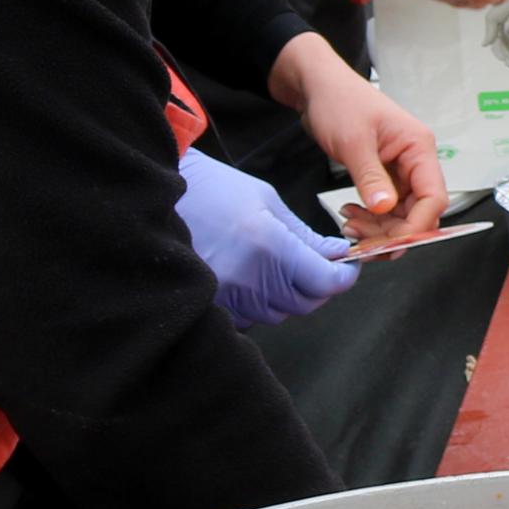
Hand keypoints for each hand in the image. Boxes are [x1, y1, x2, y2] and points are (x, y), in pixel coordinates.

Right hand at [173, 149, 357, 326]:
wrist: (161, 196)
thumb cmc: (214, 189)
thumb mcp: (268, 201)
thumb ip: (305, 235)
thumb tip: (337, 254)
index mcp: (270, 246)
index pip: (325, 283)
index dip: (344, 276)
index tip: (347, 267)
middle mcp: (250, 278)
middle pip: (305, 303)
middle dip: (320, 285)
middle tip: (319, 264)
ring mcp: (228, 295)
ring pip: (278, 312)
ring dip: (289, 295)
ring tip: (279, 266)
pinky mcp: (211, 303)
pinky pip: (249, 318)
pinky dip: (259, 303)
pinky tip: (254, 278)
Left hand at [269, 32, 450, 244]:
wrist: (318, 87)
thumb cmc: (339, 102)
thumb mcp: (353, 142)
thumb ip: (371, 178)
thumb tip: (385, 209)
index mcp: (418, 147)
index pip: (433, 197)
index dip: (417, 226)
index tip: (391, 243)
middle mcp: (415, 160)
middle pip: (419, 211)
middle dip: (392, 231)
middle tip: (361, 239)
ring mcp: (400, 169)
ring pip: (401, 213)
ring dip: (378, 227)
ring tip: (349, 226)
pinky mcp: (384, 174)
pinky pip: (386, 206)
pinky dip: (370, 218)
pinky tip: (350, 215)